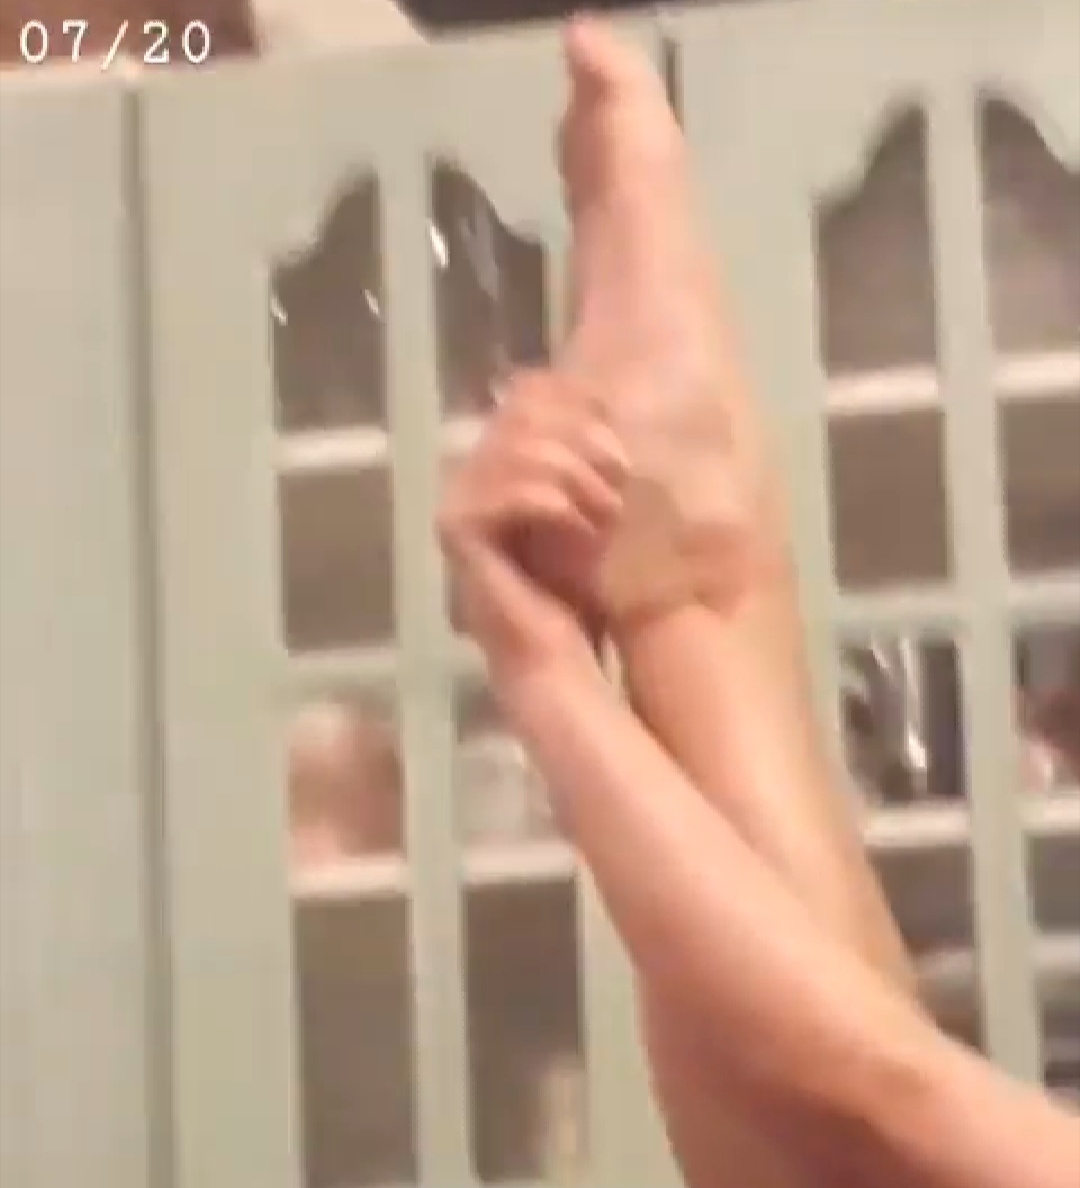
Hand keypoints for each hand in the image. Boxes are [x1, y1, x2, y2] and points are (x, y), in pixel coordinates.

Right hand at [437, 369, 627, 688]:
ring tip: (604, 511)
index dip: (581, 404)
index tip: (622, 446)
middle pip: (524, 407)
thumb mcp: (597, 506)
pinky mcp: (457, 529)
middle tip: (619, 480)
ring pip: (519, 445)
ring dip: (575, 473)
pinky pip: (505, 489)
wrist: (555, 655)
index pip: (530, 391)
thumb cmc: (581, 588)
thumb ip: (592, 454)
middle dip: (584, 438)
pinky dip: (551, 501)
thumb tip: (604, 398)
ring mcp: (461, 496)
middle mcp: (477, 468)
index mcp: (507, 456)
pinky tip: (575, 522)